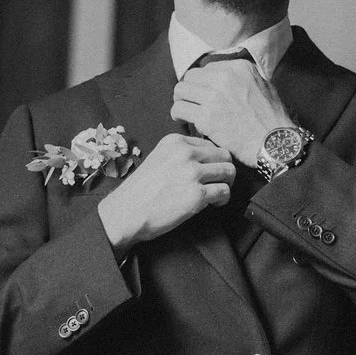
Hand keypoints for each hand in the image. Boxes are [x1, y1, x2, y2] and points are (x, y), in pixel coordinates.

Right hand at [96, 134, 234, 252]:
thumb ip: (180, 154)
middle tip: (217, 183)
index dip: (212, 160)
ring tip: (216, 194)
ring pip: (229, 171)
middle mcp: (185, 153)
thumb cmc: (141, 190)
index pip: (209, 144)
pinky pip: (224, 191)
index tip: (208, 172)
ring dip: (226, 184)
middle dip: (224, 170)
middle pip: (224, 155)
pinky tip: (213, 204)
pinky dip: (223, 199)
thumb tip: (206, 160)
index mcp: (175, 142)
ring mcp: (192, 173)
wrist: (126, 212)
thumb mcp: (158, 158)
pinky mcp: (197, 194)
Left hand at [170, 61, 294, 168]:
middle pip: (191, 77)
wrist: (275, 142)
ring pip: (181, 90)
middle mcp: (225, 77)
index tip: (204, 93)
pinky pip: (179, 108)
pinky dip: (178, 114)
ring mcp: (214, 96)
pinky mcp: (206, 116)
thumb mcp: (264, 86)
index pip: (207, 68)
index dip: (203, 82)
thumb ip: (243, 78)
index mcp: (239, 68)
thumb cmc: (272, 119)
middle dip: (190, 89)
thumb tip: (224, 79)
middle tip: (191, 102)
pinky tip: (183, 120)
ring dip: (181, 100)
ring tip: (185, 110)